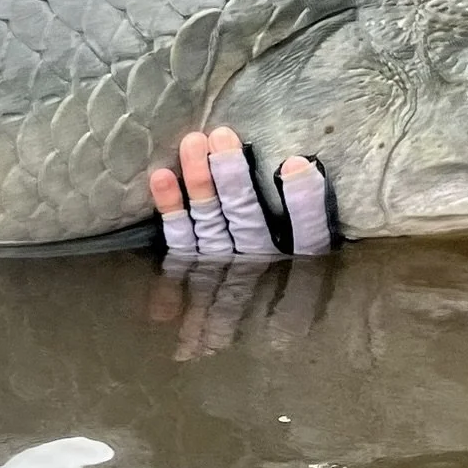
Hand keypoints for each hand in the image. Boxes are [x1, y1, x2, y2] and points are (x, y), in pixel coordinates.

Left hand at [149, 126, 336, 262]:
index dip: (302, 202)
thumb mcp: (306, 248)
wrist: (240, 332)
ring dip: (200, 180)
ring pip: (209, 218)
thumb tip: (297, 165)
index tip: (294, 163)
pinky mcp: (189, 259)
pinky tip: (161, 177)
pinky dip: (171, 207)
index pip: (306, 234)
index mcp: (292, 259)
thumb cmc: (280, 275)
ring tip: (192, 143)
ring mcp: (218, 261)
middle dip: (233, 175)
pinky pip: (179, 235)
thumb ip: (305, 211)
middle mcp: (255, 261)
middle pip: (246, 216)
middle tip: (222, 135)